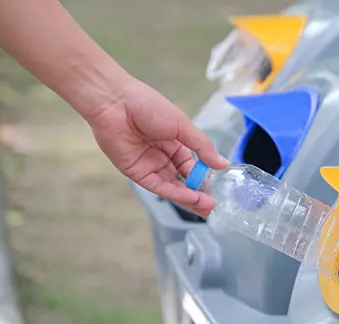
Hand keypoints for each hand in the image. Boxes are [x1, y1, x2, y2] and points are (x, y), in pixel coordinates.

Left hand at [86, 78, 228, 216]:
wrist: (116, 102)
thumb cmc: (149, 106)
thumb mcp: (183, 126)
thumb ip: (202, 147)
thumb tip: (222, 164)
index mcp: (173, 143)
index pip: (190, 166)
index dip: (202, 177)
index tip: (214, 187)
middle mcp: (161, 157)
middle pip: (181, 180)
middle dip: (197, 193)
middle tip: (212, 205)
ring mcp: (148, 166)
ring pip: (171, 187)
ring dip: (188, 198)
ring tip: (206, 207)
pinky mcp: (136, 172)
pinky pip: (158, 186)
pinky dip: (175, 193)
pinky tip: (190, 198)